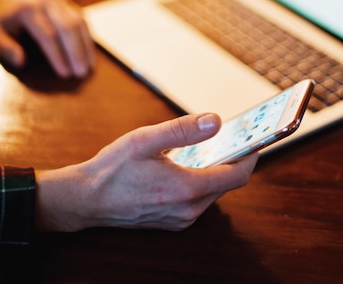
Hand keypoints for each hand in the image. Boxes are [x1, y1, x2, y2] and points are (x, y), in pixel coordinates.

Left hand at [0, 0, 93, 77]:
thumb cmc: (1, 19)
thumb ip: (5, 46)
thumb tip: (21, 62)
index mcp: (29, 10)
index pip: (48, 35)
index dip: (58, 55)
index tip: (65, 74)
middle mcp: (48, 3)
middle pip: (68, 27)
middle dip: (76, 52)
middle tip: (81, 73)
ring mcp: (60, 2)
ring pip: (79, 22)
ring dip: (86, 45)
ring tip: (89, 67)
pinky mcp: (68, 5)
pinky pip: (83, 20)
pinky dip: (88, 38)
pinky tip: (89, 54)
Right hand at [35, 113, 257, 231]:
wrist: (85, 200)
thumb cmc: (113, 168)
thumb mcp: (147, 139)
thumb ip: (184, 129)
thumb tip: (216, 121)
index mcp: (187, 188)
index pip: (237, 175)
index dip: (250, 156)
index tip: (256, 139)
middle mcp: (188, 209)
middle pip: (227, 183)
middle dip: (233, 159)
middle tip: (235, 136)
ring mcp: (180, 219)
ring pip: (213, 192)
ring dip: (216, 170)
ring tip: (212, 146)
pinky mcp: (171, 221)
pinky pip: (198, 200)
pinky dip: (202, 181)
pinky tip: (189, 163)